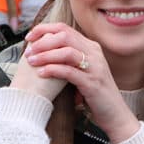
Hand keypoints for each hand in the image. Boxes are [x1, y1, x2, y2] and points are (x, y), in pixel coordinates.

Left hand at [20, 22, 139, 143]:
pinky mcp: (92, 83)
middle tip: (29, 52)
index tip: (29, 37)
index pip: (65, 29)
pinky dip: (53, 70)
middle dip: (43, 42)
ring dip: (46, 55)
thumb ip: (69, 59)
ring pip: (67, 52)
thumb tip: (43, 50)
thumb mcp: (84, 70)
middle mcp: (95, 53)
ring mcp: (95, 67)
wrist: (115, 114)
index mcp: (91, 47)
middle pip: (65, 36)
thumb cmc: (95, 94)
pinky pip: (70, 71)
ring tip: (32, 62)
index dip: (44, 29)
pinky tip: (42, 73)